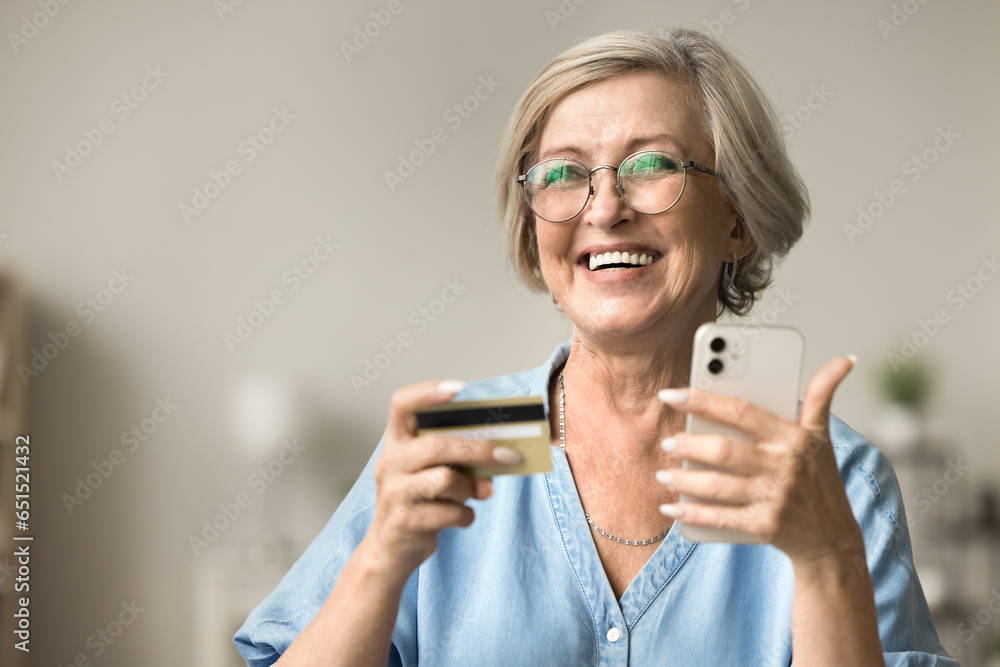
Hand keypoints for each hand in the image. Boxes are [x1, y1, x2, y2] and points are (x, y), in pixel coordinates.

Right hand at [366, 380, 522, 577]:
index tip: (459, 388)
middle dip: (479, 450)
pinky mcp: (404, 521)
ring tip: (482, 493)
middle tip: (508, 457)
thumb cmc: (419, 502)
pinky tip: (463, 517)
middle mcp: (390, 463)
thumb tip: (500, 453)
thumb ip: (458, 460)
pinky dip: (466, 515)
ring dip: (471, 488)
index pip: (402, 405)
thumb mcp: (432, 473)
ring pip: (446, 479)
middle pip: (437, 444)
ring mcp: (394, 492)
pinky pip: (449, 512)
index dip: (427, 392)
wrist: (391, 549)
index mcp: (396, 442)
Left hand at [655, 356, 864, 565]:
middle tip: (667, 443)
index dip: (702, 400)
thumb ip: (822, 395)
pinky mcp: (765, 526)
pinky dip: (693, 514)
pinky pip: (720, 518)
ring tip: (664, 475)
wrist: (833, 537)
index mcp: (791, 437)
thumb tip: (844, 360)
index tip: (670, 395)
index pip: (740, 411)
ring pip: (717, 486)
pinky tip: (672, 509)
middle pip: (724, 450)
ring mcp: (774, 498)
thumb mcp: (821, 435)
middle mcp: (783, 466)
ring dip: (684, 481)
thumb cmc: (819, 480)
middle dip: (688, 446)